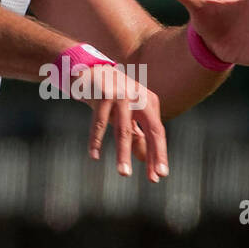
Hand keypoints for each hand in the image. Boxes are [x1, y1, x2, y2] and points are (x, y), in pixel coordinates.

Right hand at [76, 63, 167, 182]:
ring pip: (124, 130)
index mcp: (149, 102)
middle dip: (153, 155)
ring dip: (123, 154)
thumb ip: (138, 135)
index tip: (160, 175)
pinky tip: (94, 156)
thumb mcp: (127, 115)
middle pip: (150, 130)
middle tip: (154, 178)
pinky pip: (99, 123)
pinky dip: (95, 141)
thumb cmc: (111, 95)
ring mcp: (121, 95)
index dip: (159, 154)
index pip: (157, 132)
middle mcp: (139, 97)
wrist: (88, 69)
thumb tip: (146, 160)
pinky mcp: (103, 95)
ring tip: (124, 173)